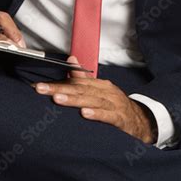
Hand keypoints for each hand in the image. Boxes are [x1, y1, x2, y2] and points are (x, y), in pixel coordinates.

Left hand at [30, 54, 157, 143]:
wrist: (142, 121)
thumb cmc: (116, 105)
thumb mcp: (100, 91)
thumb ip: (84, 77)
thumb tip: (71, 59)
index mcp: (99, 85)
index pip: (74, 83)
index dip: (56, 83)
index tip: (39, 86)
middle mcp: (105, 92)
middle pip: (80, 90)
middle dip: (59, 89)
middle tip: (42, 89)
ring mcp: (113, 104)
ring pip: (91, 100)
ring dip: (74, 99)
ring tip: (58, 98)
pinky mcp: (120, 118)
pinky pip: (108, 116)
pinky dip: (96, 114)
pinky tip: (85, 114)